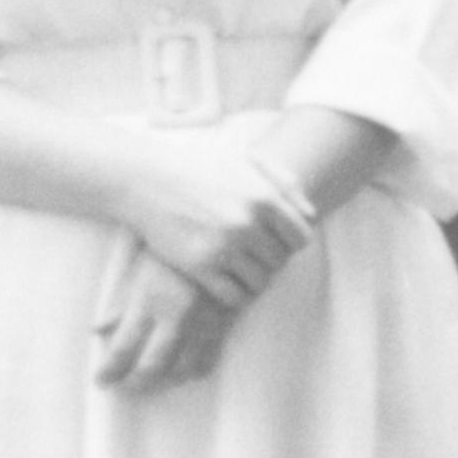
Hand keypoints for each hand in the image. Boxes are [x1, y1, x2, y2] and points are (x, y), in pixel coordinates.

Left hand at [92, 236, 237, 393]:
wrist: (213, 232)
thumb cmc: (166, 252)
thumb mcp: (138, 272)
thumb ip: (119, 303)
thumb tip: (96, 330)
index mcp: (149, 299)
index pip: (121, 348)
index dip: (108, 370)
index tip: (100, 380)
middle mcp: (175, 313)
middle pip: (151, 366)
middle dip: (134, 382)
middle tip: (126, 386)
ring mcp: (202, 320)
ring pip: (181, 369)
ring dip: (165, 380)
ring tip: (154, 379)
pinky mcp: (224, 321)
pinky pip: (208, 360)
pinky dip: (194, 370)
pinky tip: (183, 369)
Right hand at [122, 143, 319, 311]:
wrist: (147, 178)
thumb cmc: (199, 165)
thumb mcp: (245, 160)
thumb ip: (283, 183)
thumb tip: (311, 214)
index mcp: (264, 197)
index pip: (301, 238)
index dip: (291, 242)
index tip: (275, 240)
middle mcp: (248, 223)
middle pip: (280, 261)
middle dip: (270, 259)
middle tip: (251, 253)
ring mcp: (224, 247)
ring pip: (260, 282)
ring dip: (253, 279)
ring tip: (239, 267)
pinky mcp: (200, 267)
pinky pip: (234, 297)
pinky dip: (235, 294)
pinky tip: (224, 281)